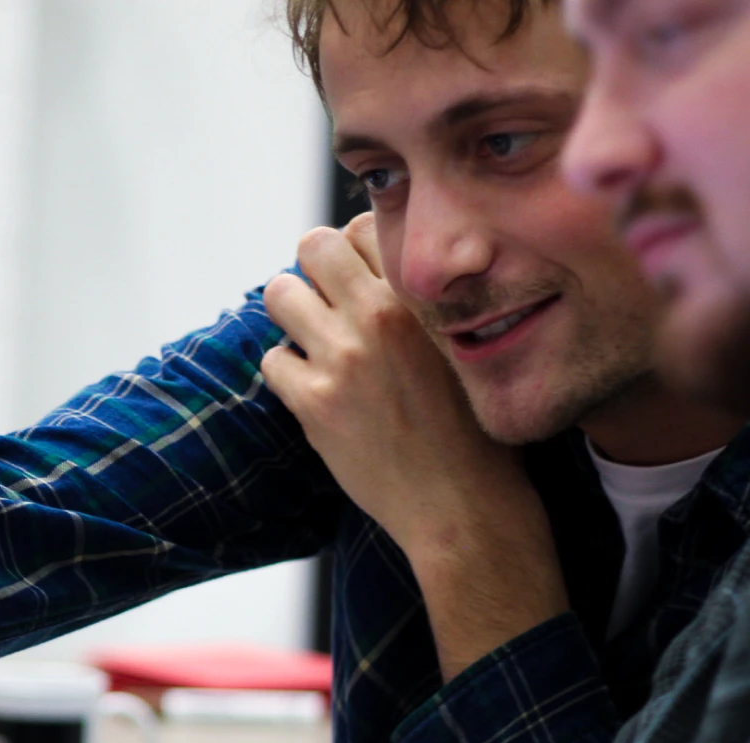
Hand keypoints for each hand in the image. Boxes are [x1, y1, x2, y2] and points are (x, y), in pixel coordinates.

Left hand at [263, 215, 567, 679]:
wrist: (465, 507)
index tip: (359, 278)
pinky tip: (316, 394)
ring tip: (314, 344)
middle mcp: (380, 316)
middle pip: (314, 245)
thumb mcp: (467, 350)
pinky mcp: (314, 403)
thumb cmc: (475, 433)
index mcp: (423, 298)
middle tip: (327, 304)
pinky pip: (273, 360)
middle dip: (315, 269)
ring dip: (292, 315)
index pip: (365, 227)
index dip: (356, 252)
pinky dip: (288, 374)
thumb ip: (425, 308)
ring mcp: (343, 358)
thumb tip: (381, 278)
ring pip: (280, 293)